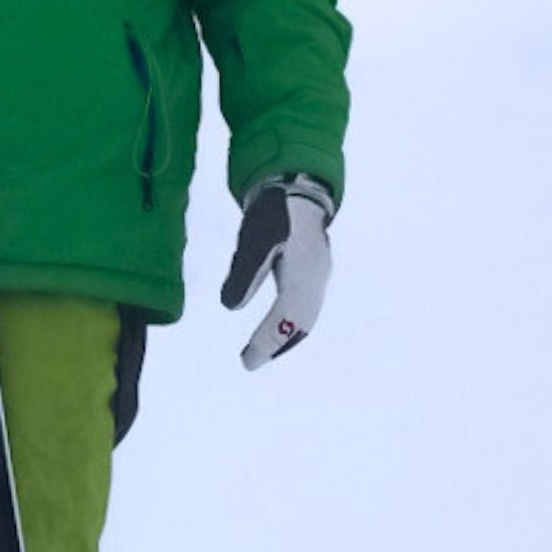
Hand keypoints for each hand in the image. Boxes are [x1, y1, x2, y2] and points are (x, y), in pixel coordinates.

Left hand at [220, 174, 334, 370]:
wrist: (299, 189)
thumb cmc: (274, 211)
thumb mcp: (253, 237)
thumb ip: (244, 272)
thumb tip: (231, 307)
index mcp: (303, 271)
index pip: (287, 316)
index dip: (267, 339)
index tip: (247, 358)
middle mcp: (317, 278)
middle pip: (301, 323)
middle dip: (276, 344)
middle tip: (250, 361)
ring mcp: (320, 276)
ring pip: (306, 317)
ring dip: (285, 338)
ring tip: (259, 353)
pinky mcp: (316, 274)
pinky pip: (306, 308)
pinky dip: (290, 325)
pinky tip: (274, 330)